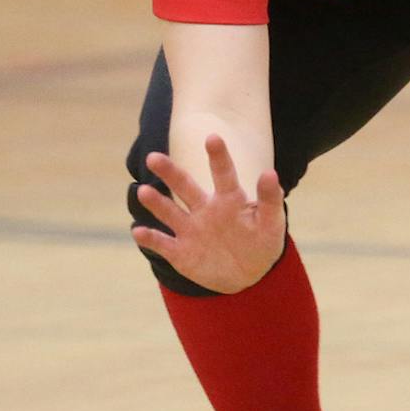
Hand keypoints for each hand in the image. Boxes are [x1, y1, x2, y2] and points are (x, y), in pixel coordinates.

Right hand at [130, 135, 286, 292]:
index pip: (223, 174)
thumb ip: (270, 199)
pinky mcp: (180, 252)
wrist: (247, 273)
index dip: (218, 156)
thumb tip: (270, 173)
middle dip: (170, 173)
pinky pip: (162, 243)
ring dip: (156, 203)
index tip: (213, 137)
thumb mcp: (271, 222)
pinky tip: (138, 231)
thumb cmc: (262, 242)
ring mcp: (190, 230)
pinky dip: (150, 238)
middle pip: (184, 187)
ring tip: (143, 191)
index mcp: (229, 199)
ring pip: (169, 212)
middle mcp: (204, 210)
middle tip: (153, 157)